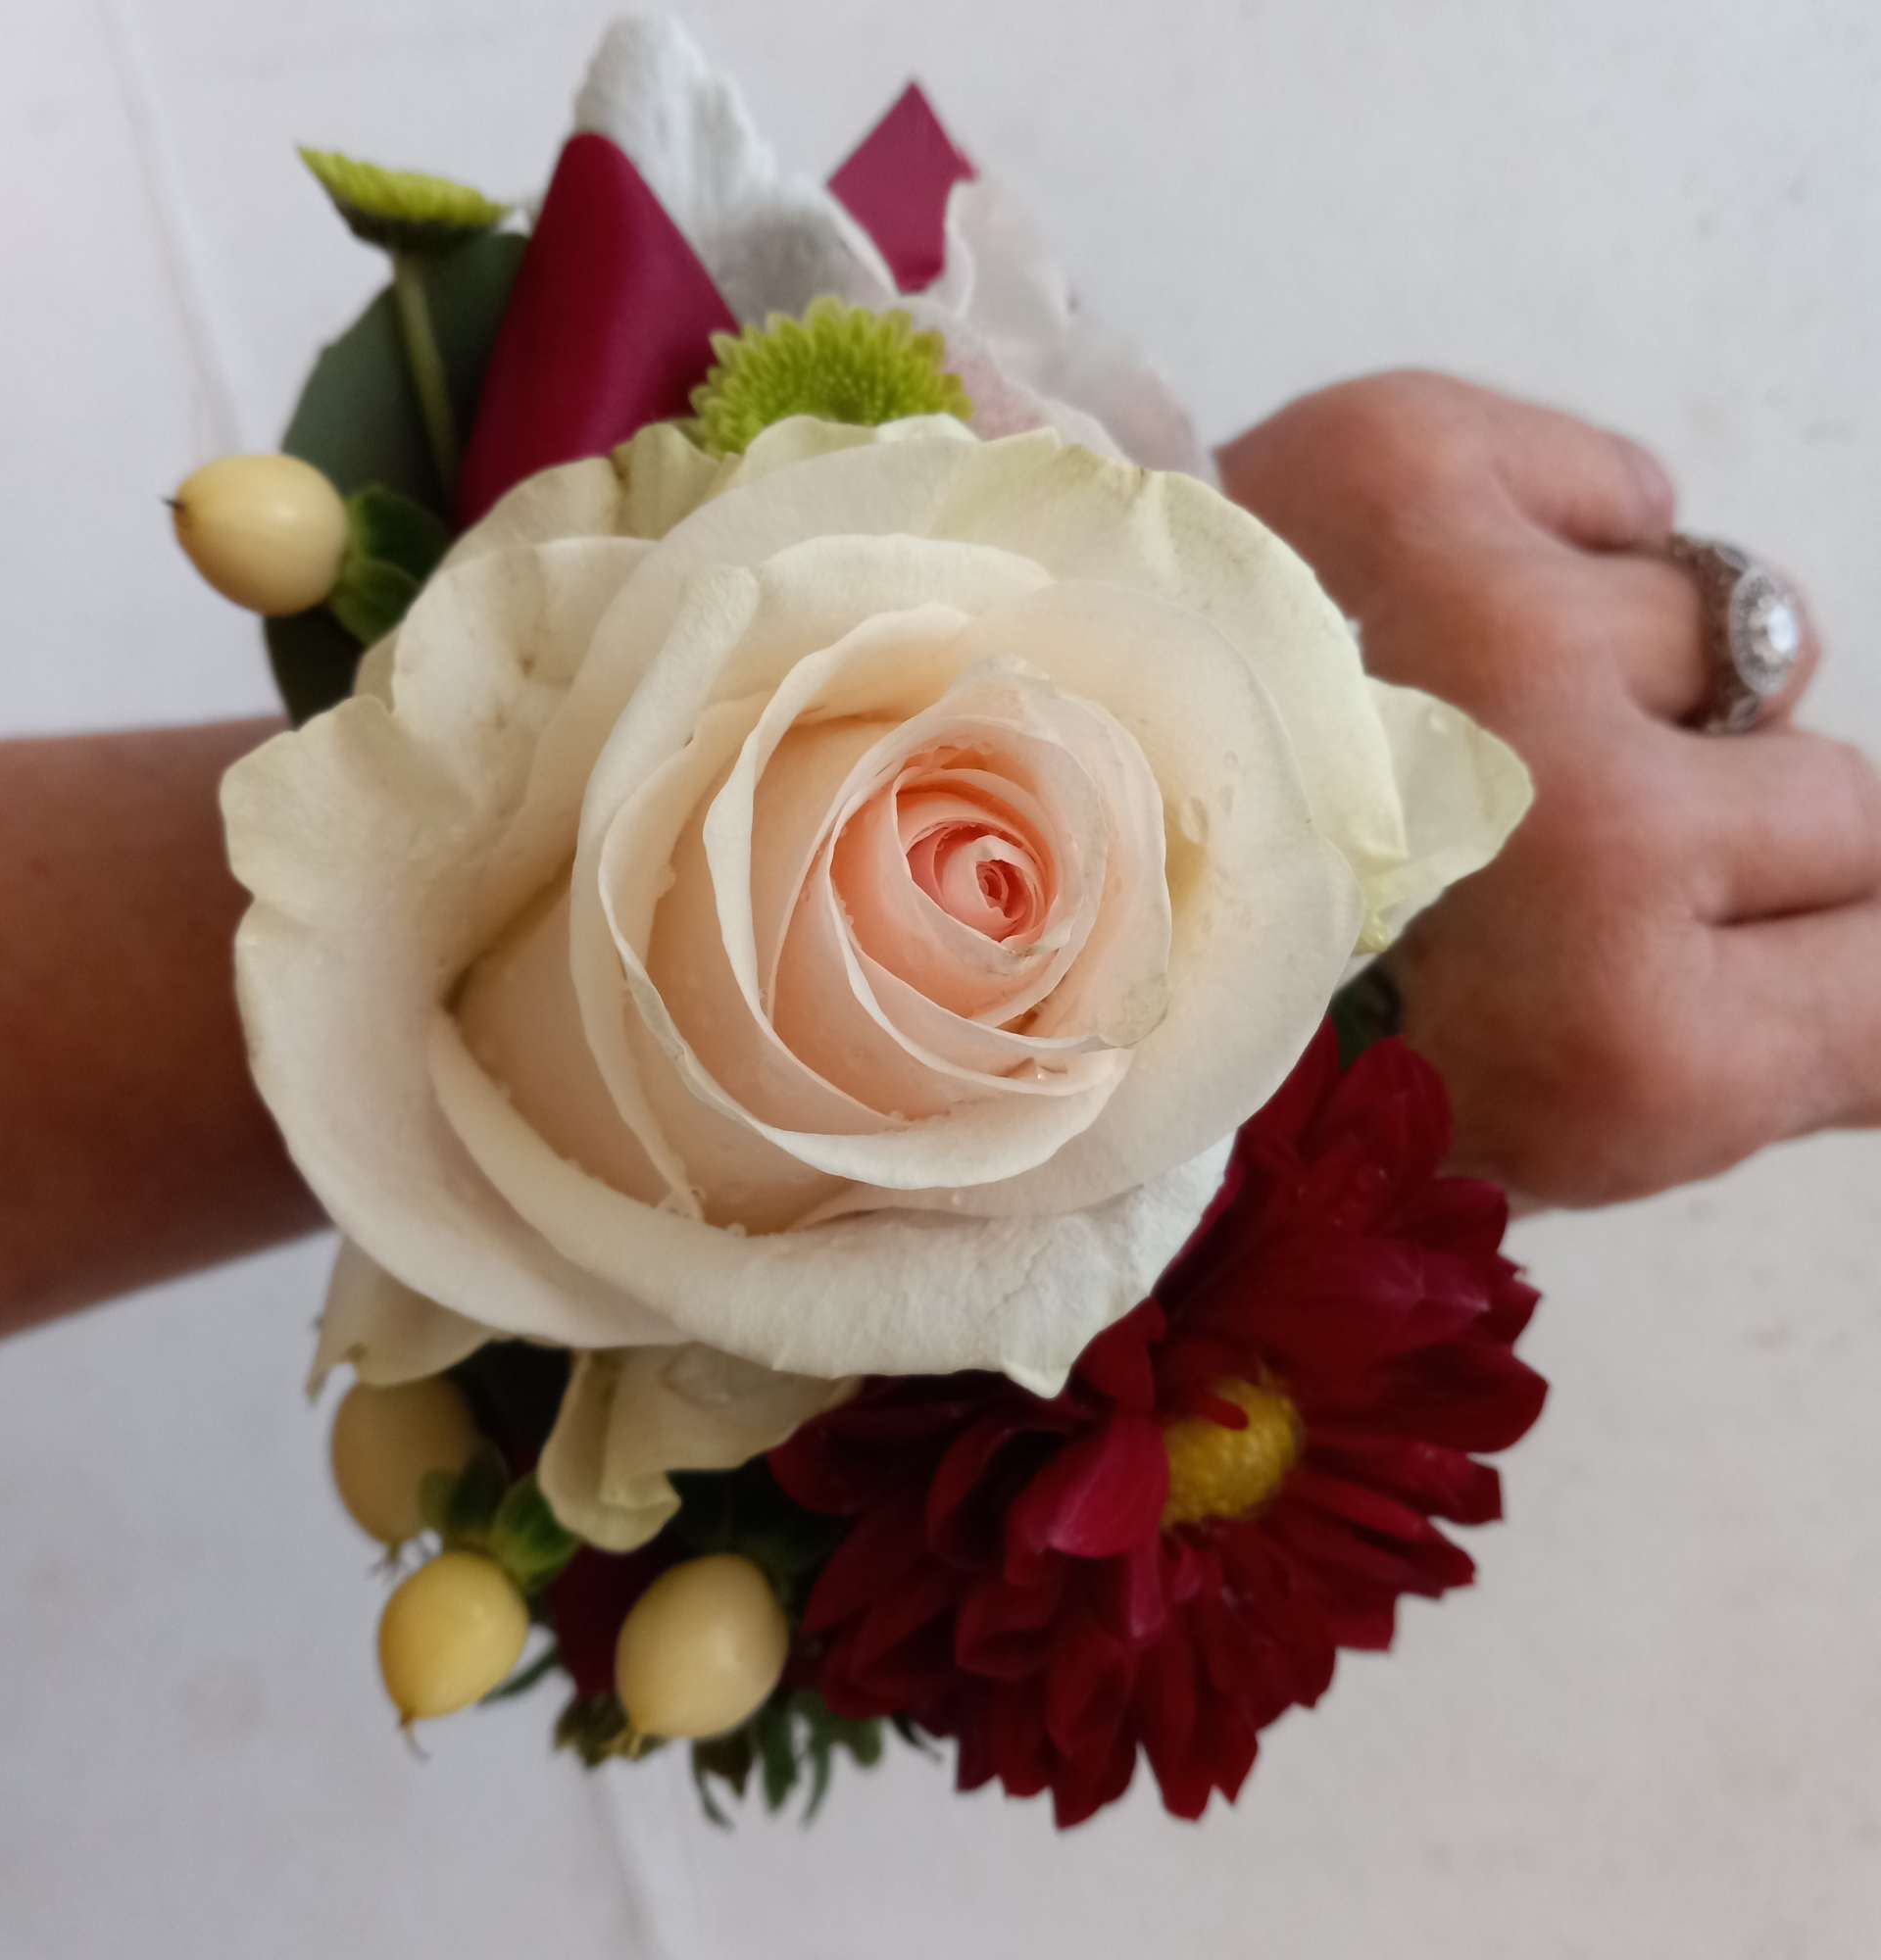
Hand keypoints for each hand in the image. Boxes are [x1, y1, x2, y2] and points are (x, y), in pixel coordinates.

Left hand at [1218, 371, 1879, 1205]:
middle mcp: (1603, 836)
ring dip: (1620, 683)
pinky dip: (1561, 541)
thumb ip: (1716, 1044)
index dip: (1823, 958)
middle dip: (1721, 833)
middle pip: (1846, 806)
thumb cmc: (1245, 1019)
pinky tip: (1419, 620)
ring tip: (1444, 732)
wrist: (996, 848)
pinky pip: (1632, 489)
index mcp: (1628, 1048)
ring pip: (1735, 638)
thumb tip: (1864, 957)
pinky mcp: (1412, 473)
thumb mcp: (1493, 1121)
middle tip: (1537, 857)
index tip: (1750, 949)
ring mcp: (1509, 636)